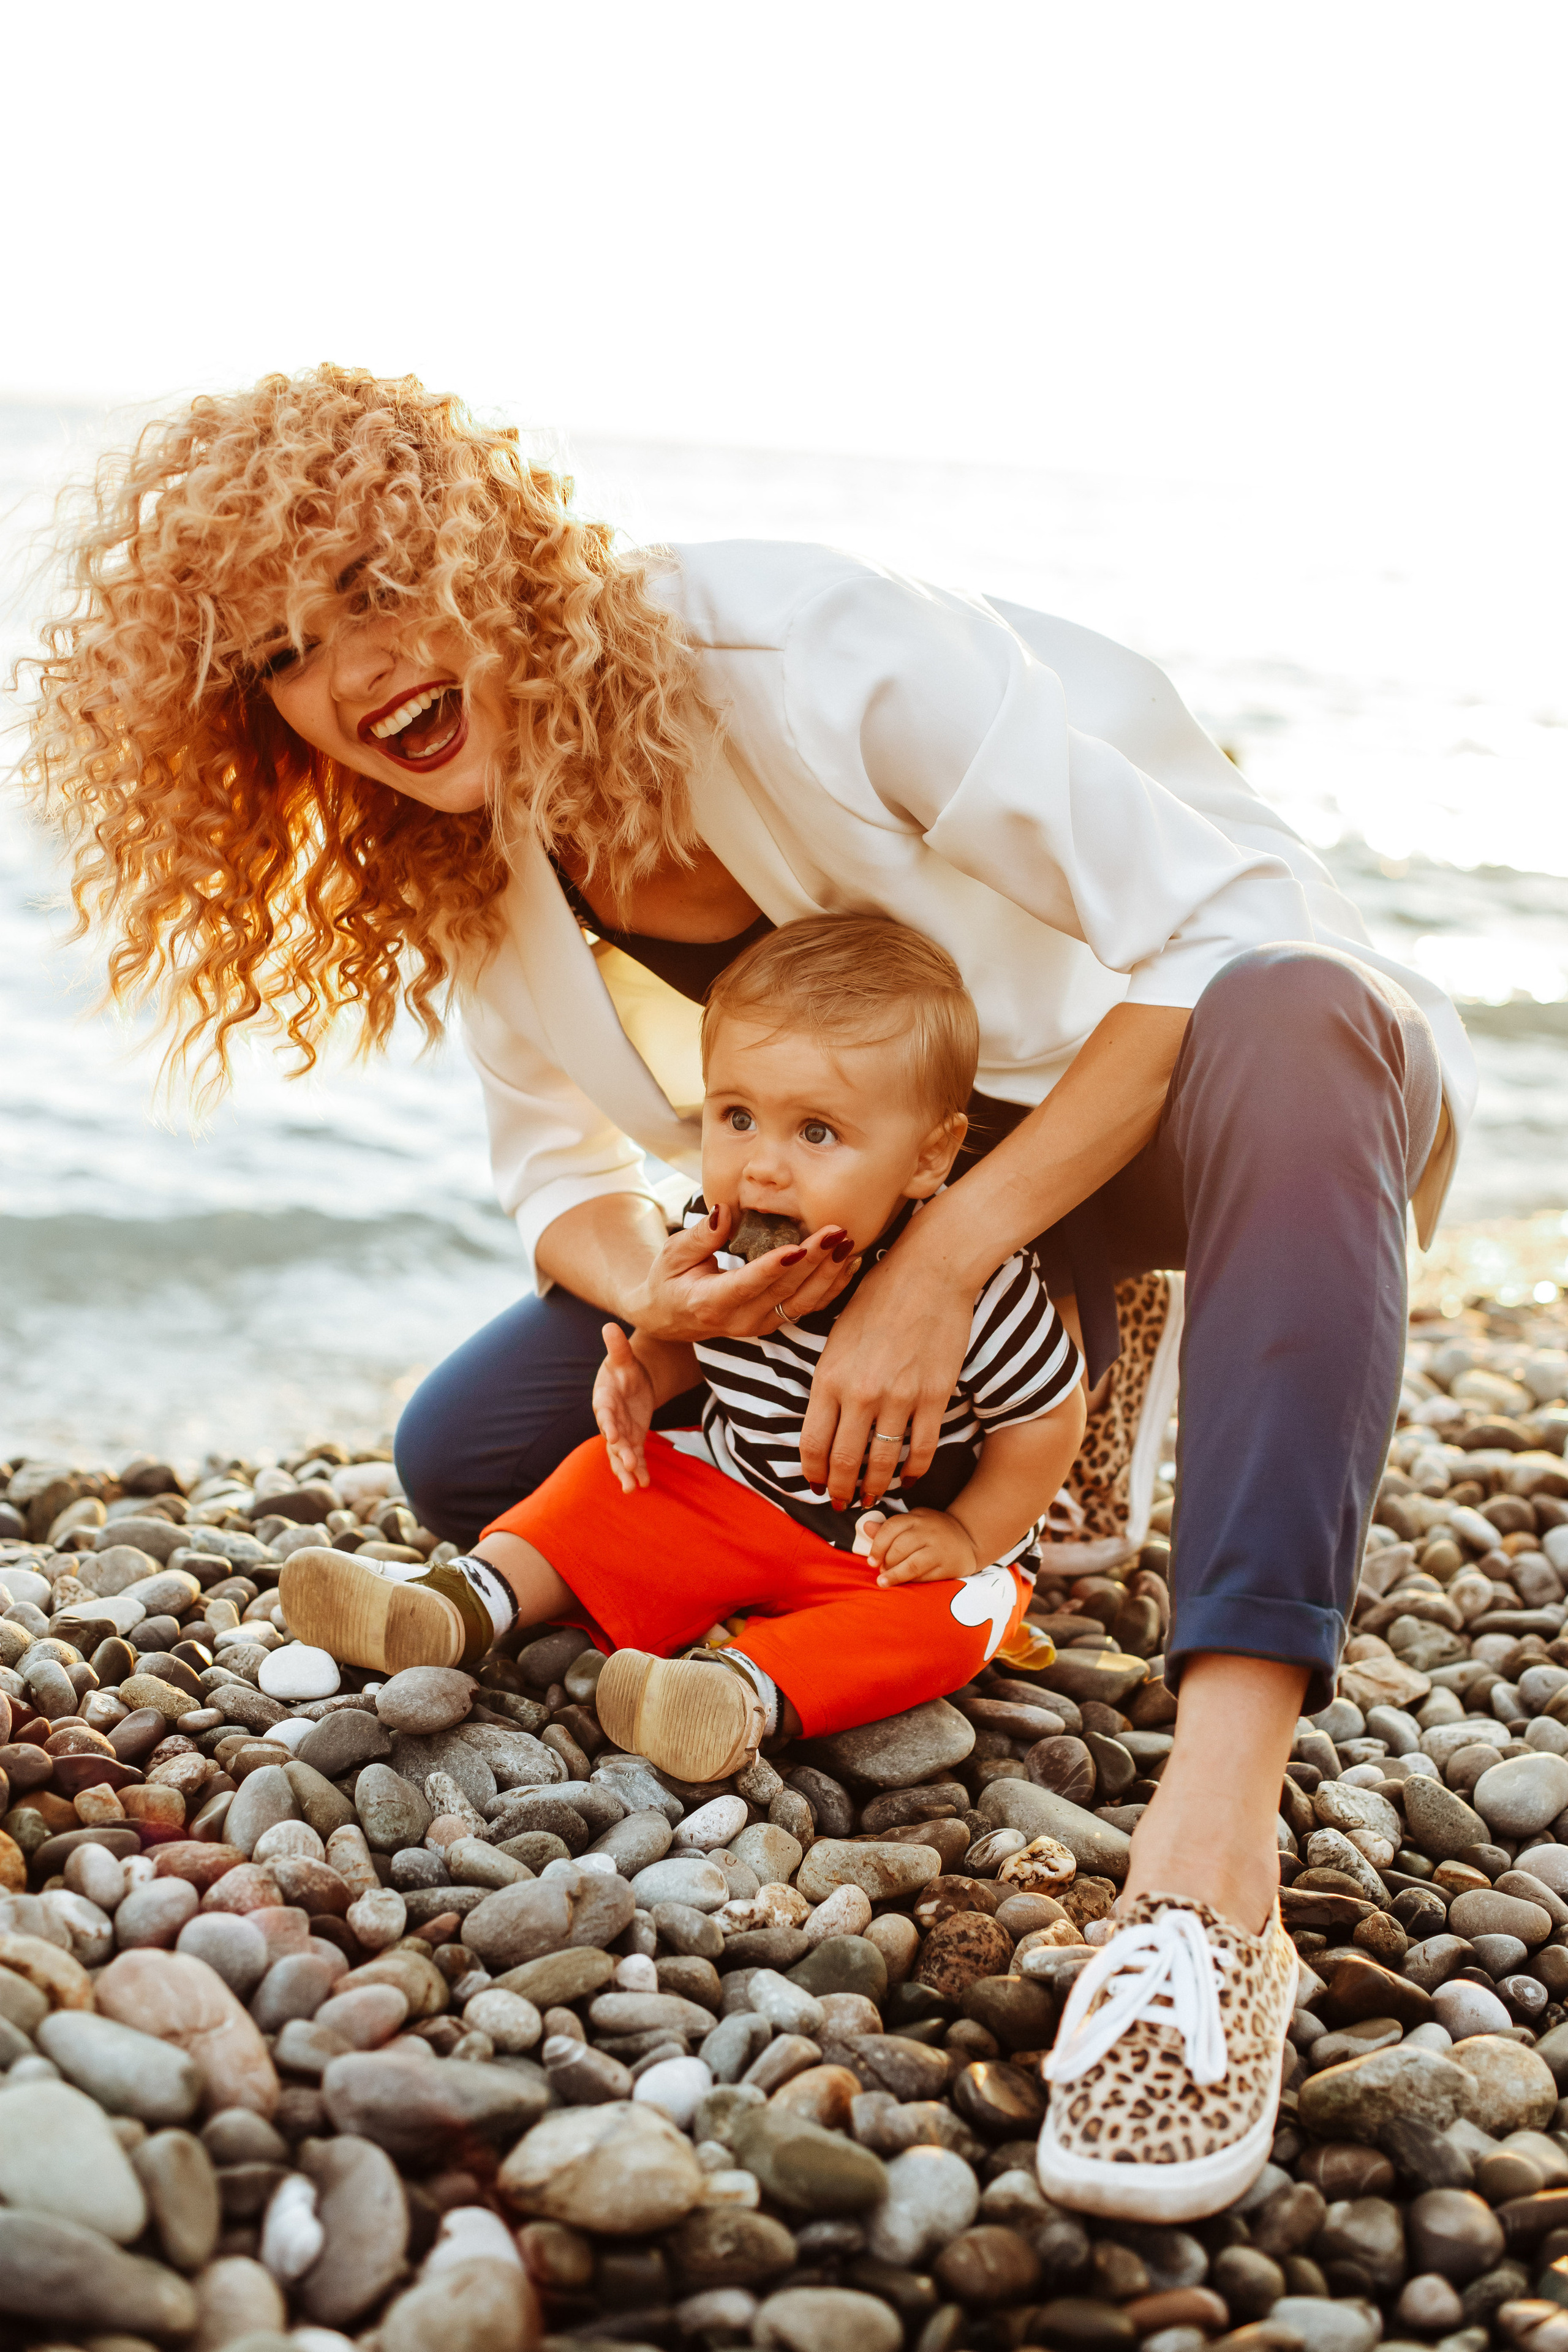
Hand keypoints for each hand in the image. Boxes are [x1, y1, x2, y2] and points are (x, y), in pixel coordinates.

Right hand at [593, 1325, 656, 1493]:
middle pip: (612, 1439)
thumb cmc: (623, 1367)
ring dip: (626, 1470)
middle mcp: (609, 1420)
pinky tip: (645, 1484)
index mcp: (604, 1398)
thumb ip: (617, 1347)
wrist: (630, 1380)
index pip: (604, 1412)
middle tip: (629, 1465)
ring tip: (633, 1486)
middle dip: (620, 1453)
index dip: (608, 1424)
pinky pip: (635, 1457)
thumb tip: (609, 1326)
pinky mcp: (633, 1440)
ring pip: (620, 1454)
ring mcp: (621, 1432)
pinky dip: (639, 1470)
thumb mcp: (623, 1357)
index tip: (614, 1436)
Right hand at [629, 1203, 860, 1343]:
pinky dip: (831, 1287)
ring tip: (847, 1244)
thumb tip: (724, 1212)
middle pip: (783, 1292)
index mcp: (709, 1303)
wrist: (670, 1317)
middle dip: (813, 1261)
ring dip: (829, 1274)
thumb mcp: (673, 1254)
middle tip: (835, 1232)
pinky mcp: (773, 1322)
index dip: (773, 1268)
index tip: (797, 1247)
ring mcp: (760, 1325)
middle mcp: (739, 1320)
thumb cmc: (669, 1279)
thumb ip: (700, 1236)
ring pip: (802, 1303)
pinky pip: (808, 1307)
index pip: (746, 1285)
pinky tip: (848, 1263)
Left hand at [800, 1246, 974, 1507]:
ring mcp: (899, 1397)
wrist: (929, 1271)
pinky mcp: (934, 1396)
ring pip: (882, 1463)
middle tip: (842, 1503)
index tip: (815, 1486)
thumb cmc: (878, 1296)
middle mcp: (860, 1393)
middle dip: (840, 1490)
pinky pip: (922, 1448)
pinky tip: (909, 1476)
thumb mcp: (836, 1335)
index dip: (812, 1473)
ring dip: (875, 1487)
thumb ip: (829, 1380)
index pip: (812, 1443)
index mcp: (829, 1377)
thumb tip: (824, 1418)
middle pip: (844, 1462)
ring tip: (873, 1497)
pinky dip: (914, 1470)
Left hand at [870, 1507, 978, 1586]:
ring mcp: (939, 1549)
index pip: (891, 1527)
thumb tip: (866, 1527)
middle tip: (881, 1570)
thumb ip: (889, 1528)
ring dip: (894, 1575)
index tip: (871, 1561)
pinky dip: (911, 1581)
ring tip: (884, 1582)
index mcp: (917, 1518)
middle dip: (886, 1562)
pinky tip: (904, 1583)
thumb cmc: (933, 1532)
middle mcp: (928, 1531)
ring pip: (912, 1564)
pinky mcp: (948, 1566)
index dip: (877, 1546)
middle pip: (900, 1547)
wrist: (969, 1539)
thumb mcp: (913, 1523)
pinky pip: (925, 1576)